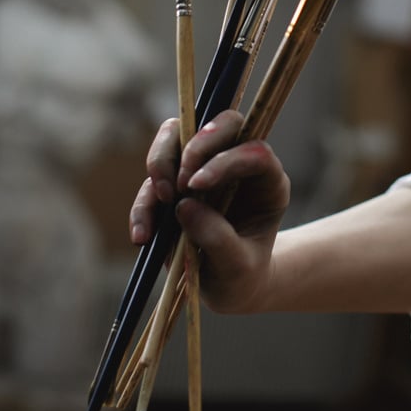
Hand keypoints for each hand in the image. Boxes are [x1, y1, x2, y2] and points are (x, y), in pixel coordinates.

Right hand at [129, 111, 290, 313]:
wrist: (226, 287)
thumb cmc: (242, 276)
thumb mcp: (238, 268)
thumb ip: (218, 239)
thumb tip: (185, 207)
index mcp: (267, 181)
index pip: (254, 150)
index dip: (224, 160)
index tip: (195, 186)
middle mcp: (238, 164)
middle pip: (224, 122)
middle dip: (196, 144)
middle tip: (180, 184)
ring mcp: (205, 166)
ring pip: (180, 133)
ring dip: (163, 161)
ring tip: (161, 200)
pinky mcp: (176, 181)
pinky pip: (154, 174)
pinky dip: (144, 201)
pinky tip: (142, 236)